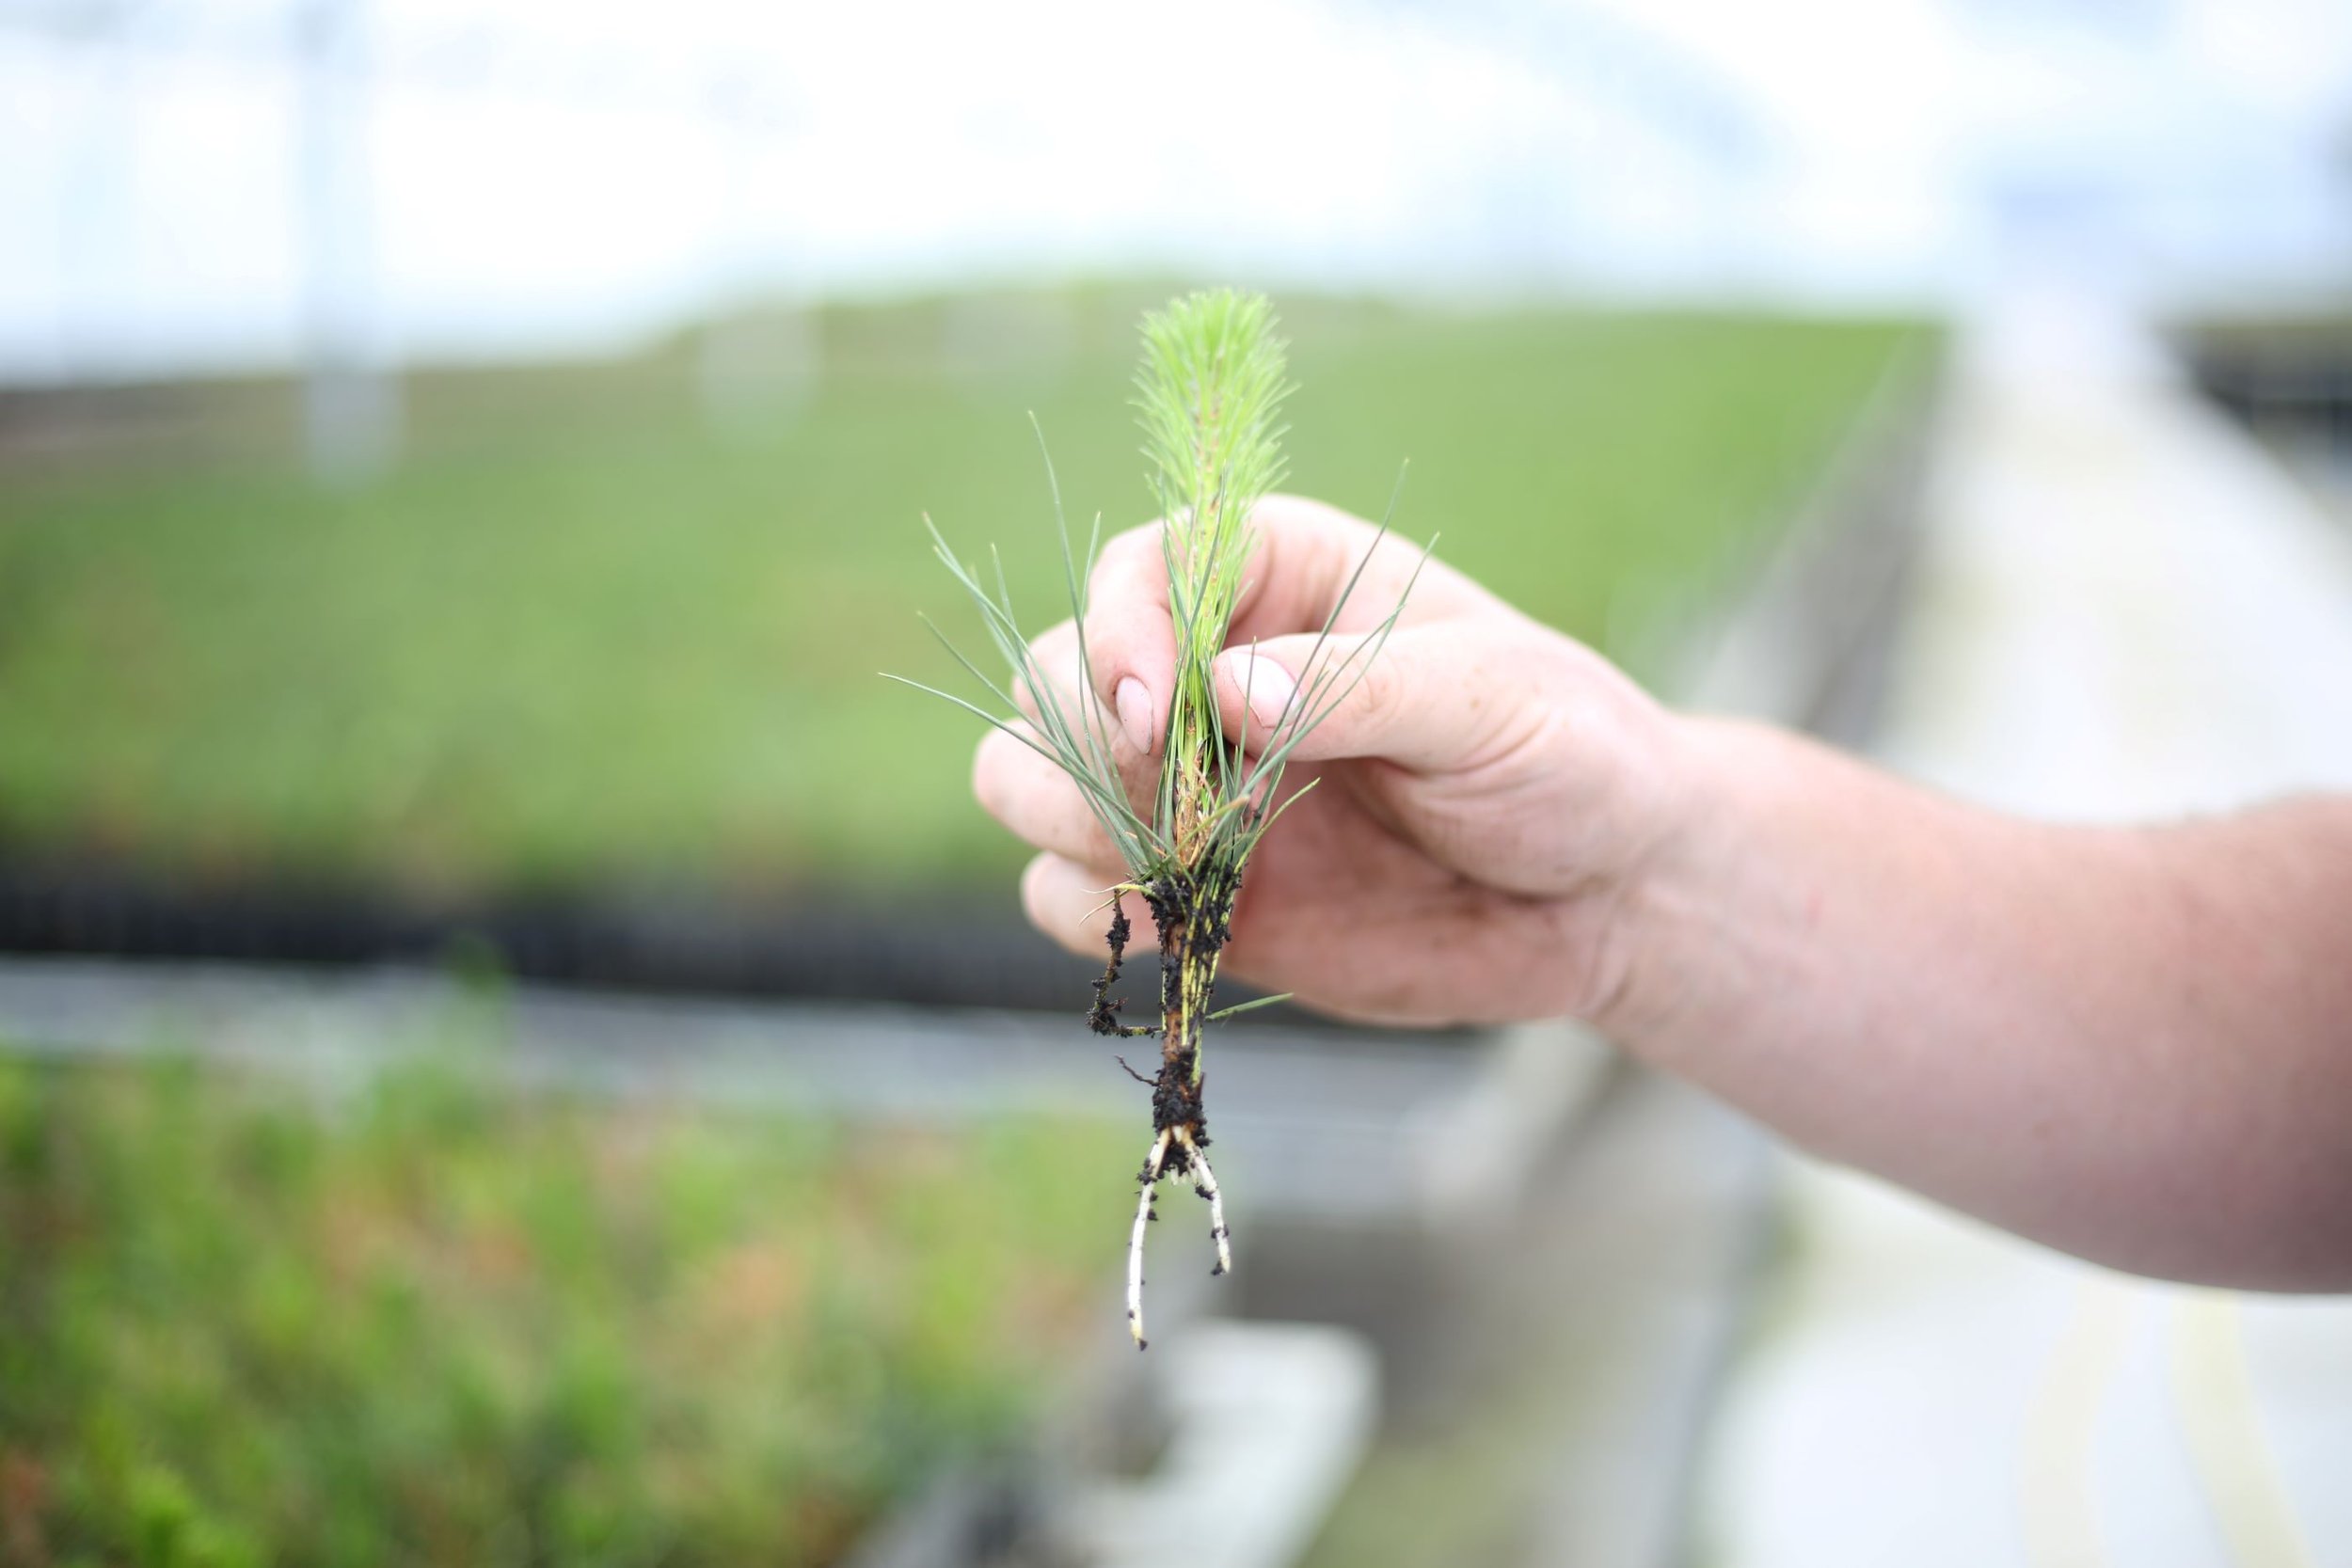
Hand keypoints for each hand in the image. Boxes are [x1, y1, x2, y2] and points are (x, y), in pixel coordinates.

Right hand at [971, 494, 1695, 1025]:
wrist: (1607, 896)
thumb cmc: (1569, 754)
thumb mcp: (1493, 699)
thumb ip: (1361, 688)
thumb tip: (1226, 692)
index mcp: (1279, 579)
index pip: (1139, 569)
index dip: (1119, 630)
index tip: (1157, 712)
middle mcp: (1206, 675)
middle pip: (1052, 673)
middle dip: (1086, 739)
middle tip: (1188, 809)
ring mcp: (1185, 789)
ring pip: (1023, 777)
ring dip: (1060, 819)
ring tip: (1167, 865)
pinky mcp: (1187, 891)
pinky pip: (1064, 893)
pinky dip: (1089, 911)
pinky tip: (1178, 924)